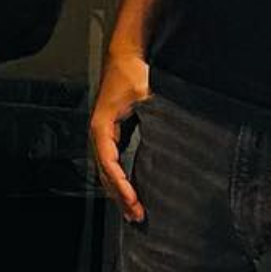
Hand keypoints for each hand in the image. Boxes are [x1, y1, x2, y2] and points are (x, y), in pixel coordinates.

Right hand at [89, 48, 149, 221]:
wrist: (125, 55)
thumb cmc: (133, 73)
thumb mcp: (145, 94)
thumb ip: (154, 116)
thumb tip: (170, 140)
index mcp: (103, 126)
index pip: (109, 163)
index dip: (121, 185)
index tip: (134, 201)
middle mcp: (99, 133)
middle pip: (105, 172)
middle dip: (119, 195)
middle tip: (137, 216)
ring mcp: (104, 133)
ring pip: (106, 170)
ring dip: (118, 190)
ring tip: (132, 211)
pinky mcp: (112, 132)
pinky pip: (112, 161)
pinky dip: (119, 179)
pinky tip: (130, 190)